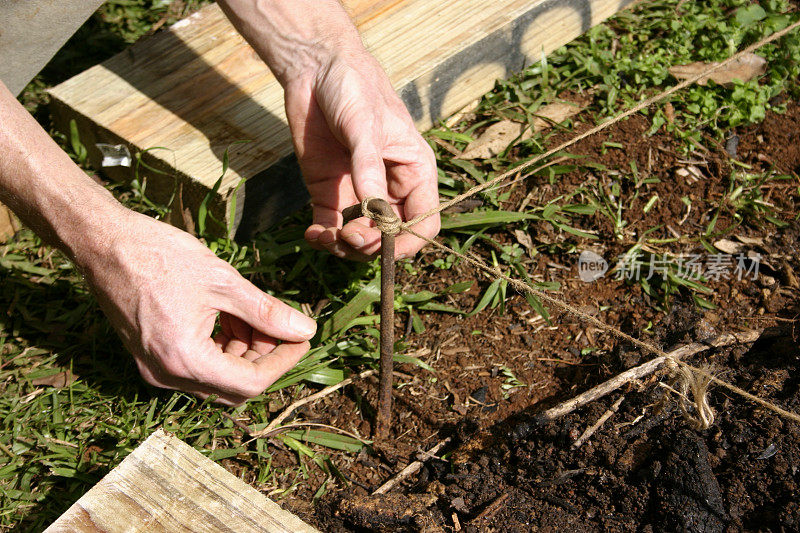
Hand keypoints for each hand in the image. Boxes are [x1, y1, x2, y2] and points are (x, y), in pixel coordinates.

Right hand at [80, 208, 315, 404]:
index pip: (250, 384)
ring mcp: (155, 368)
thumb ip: (267, 311)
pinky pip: (195, 365)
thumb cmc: (159, 255)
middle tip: (278, 323)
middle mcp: (167, 375)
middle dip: (263, 357)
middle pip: (234, 386)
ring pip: (216, 377)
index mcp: (185, 360)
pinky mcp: (150, 356)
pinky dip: (219, 346)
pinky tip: (229, 315)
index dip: (283, 363)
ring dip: (241, 350)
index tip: (300, 338)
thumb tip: (304, 330)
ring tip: (250, 312)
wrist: (104, 242)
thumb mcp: (223, 281)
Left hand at [284, 48, 440, 259]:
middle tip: (349, 236)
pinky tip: (312, 234)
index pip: (423, 222)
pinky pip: (329, 225)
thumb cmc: (354, 87)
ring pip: (359, 237)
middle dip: (371, 245)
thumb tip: (372, 212)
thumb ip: (368, 168)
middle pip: (390, 237)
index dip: (409, 242)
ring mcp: (358, 192)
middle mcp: (389, 187)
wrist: (315, 68)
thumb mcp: (365, 126)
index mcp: (414, 172)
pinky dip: (322, 237)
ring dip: (345, 246)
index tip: (386, 248)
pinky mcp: (328, 191)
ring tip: (327, 237)